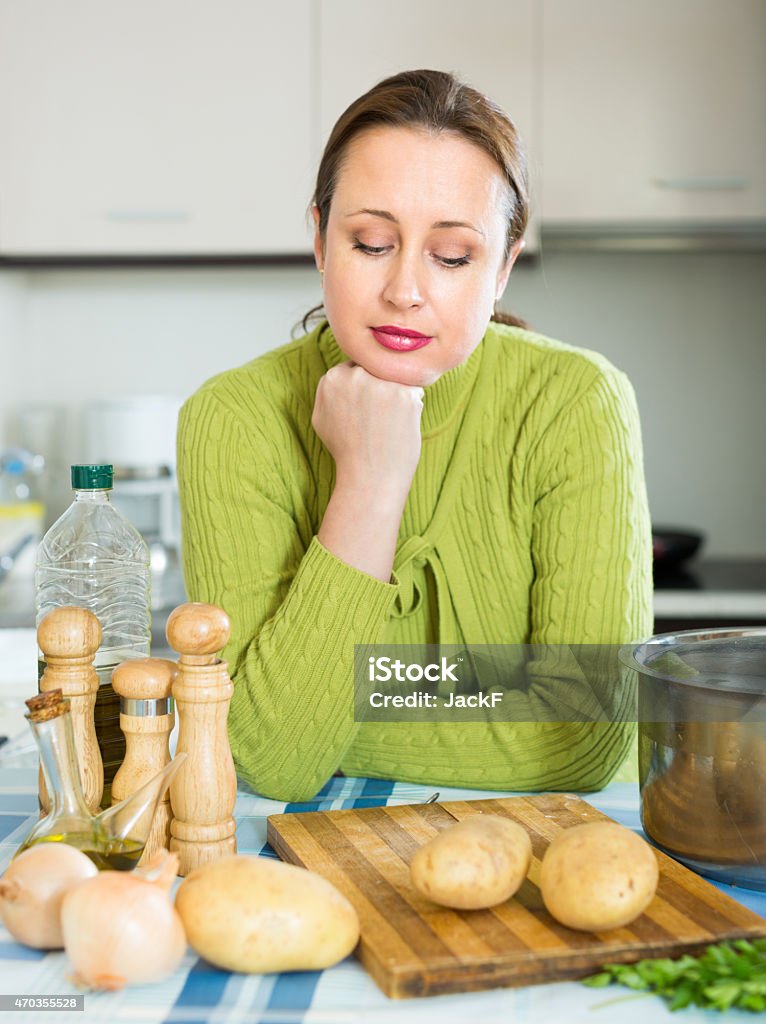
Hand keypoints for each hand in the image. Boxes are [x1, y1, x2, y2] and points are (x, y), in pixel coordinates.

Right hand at [312, 362, 423, 499]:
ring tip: (389, 422)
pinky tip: (400, 425)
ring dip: (398, 394)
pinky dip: (412, 406)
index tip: (367, 406)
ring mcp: (381, 383)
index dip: (366, 386)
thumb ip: (327, 390)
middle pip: (378, 367)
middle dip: (383, 385)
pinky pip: (415, 390)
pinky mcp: (405, 394)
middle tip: (379, 415)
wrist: (369, 476)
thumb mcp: (320, 418)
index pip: (357, 365)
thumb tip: (339, 373)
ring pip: (397, 377)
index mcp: (332, 377)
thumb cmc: (346, 450)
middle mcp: (355, 375)